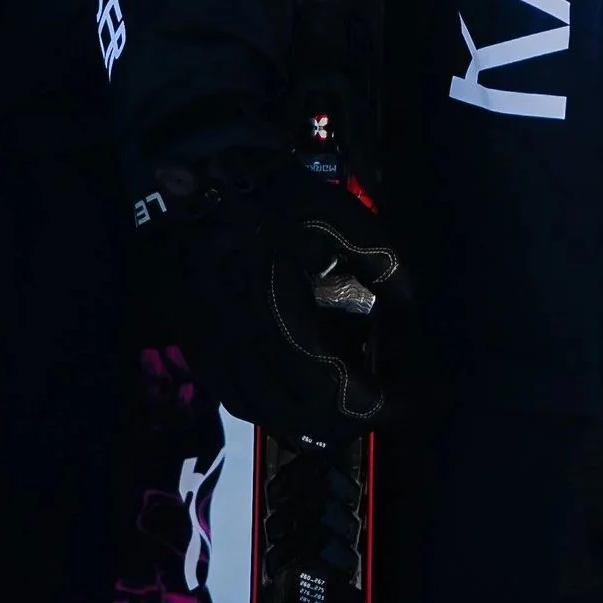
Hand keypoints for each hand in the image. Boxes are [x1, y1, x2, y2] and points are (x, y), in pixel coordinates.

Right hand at [135, 146, 403, 444]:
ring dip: (305, 421)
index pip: (327, 388)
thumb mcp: (336, 215)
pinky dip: (269, 406)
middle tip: (376, 404)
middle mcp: (237, 345)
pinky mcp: (196, 343)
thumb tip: (408, 301)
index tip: (400, 398)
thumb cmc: (267, 195)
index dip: (370, 404)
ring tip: (338, 406)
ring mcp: (210, 349)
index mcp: (273, 314)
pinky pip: (233, 396)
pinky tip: (290, 390)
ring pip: (260, 414)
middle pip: (295, 416)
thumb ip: (380, 260)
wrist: (194, 179)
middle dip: (344, 422)